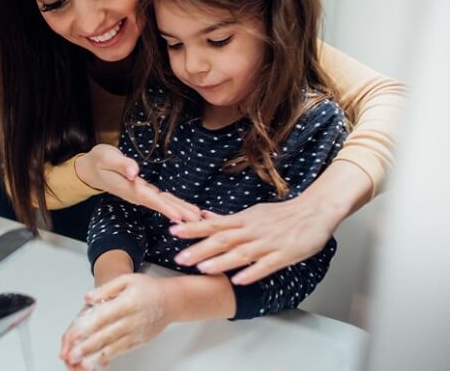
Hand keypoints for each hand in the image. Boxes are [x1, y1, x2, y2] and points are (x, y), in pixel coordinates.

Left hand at [59, 274, 171, 369]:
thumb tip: (88, 298)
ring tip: (80, 363)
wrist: (171, 301)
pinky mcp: (138, 342)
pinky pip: (121, 351)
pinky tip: (96, 362)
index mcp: (128, 303)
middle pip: (105, 335)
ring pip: (112, 347)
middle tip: (70, 355)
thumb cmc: (149, 289)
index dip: (86, 327)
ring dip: (94, 356)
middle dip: (86, 347)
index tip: (72, 335)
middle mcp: (132, 321)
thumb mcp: (127, 280)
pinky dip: (107, 358)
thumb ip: (106, 288)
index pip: (103, 317)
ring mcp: (136, 334)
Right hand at [75, 144, 199, 221]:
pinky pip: (161, 199)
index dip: (165, 208)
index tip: (179, 217)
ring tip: (196, 217)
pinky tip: (184, 209)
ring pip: (162, 203)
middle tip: (197, 221)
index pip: (150, 199)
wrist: (90, 169)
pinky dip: (174, 204)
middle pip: (160, 204)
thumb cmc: (98, 161)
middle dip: (178, 212)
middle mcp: (136, 194)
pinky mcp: (143, 191)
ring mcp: (140, 194)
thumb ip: (121, 164)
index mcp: (129, 187)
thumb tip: (134, 171)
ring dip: (179, 210)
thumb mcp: (106, 157)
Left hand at [170, 195, 341, 284]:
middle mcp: (252, 231)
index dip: (193, 228)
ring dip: (221, 261)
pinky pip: (266, 265)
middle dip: (200, 249)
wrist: (316, 210)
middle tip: (178, 258)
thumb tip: (204, 216)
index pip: (214, 224)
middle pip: (223, 239)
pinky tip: (239, 280)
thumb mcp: (253, 213)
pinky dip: (252, 272)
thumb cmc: (283, 214)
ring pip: (242, 253)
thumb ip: (228, 219)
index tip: (173, 231)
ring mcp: (268, 243)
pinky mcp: (284, 254)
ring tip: (202, 269)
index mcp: (244, 220)